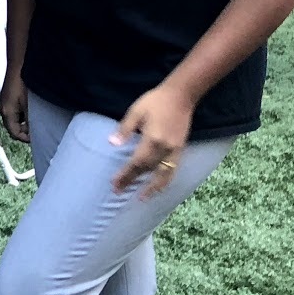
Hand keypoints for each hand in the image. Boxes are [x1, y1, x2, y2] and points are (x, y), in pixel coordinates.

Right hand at [0, 74, 29, 144]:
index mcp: (7, 113)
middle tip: (37, 129)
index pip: (14, 133)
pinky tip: (30, 110)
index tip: (36, 138)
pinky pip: (14, 112)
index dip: (25, 138)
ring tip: (35, 118)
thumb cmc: (22, 83)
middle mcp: (3, 110)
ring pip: (14, 120)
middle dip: (25, 130)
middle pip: (13, 128)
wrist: (17, 67)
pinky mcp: (7, 99)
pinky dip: (22, 115)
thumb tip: (32, 131)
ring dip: (24, 122)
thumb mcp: (29, 104)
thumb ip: (29, 119)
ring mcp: (4, 104)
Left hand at [110, 83, 194, 197]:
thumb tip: (112, 144)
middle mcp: (165, 148)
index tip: (114, 184)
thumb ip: (124, 129)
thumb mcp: (136, 111)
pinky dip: (166, 180)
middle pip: (147, 170)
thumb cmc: (155, 101)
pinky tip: (160, 186)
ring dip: (152, 187)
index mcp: (152, 139)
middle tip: (118, 191)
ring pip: (163, 174)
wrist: (181, 95)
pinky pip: (174, 169)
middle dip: (132, 181)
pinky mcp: (181, 149)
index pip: (136, 162)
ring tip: (142, 198)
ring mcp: (175, 150)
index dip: (125, 174)